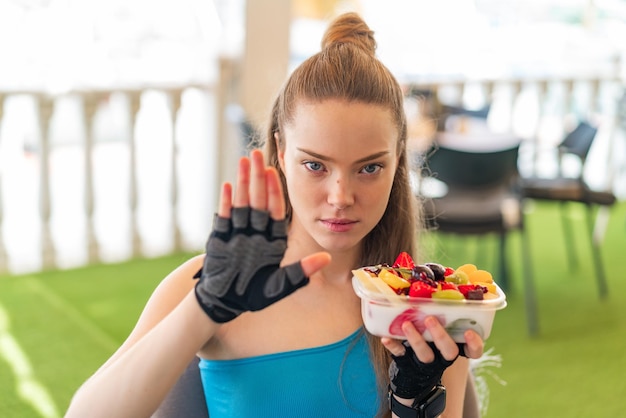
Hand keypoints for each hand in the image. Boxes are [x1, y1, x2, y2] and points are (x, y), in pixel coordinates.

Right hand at [194, 150, 329, 322]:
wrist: (225, 303)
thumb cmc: (253, 296)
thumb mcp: (280, 286)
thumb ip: (301, 272)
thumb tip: (326, 258)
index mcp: (272, 240)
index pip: (275, 210)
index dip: (275, 191)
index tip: (275, 170)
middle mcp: (256, 233)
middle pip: (258, 200)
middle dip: (257, 178)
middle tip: (257, 154)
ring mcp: (237, 234)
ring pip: (242, 203)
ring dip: (242, 182)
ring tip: (243, 161)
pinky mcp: (220, 239)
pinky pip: (224, 217)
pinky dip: (226, 202)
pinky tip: (227, 185)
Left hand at [382, 316, 483, 399]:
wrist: (414, 373)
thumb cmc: (431, 338)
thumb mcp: (441, 327)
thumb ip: (443, 310)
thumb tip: (438, 275)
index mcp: (455, 345)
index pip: (473, 350)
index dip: (474, 343)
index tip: (469, 332)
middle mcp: (443, 355)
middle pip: (449, 350)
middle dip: (440, 335)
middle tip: (430, 319)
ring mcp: (426, 360)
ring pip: (425, 354)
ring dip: (416, 339)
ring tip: (406, 324)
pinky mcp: (407, 362)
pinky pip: (400, 354)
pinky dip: (393, 345)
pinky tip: (385, 338)